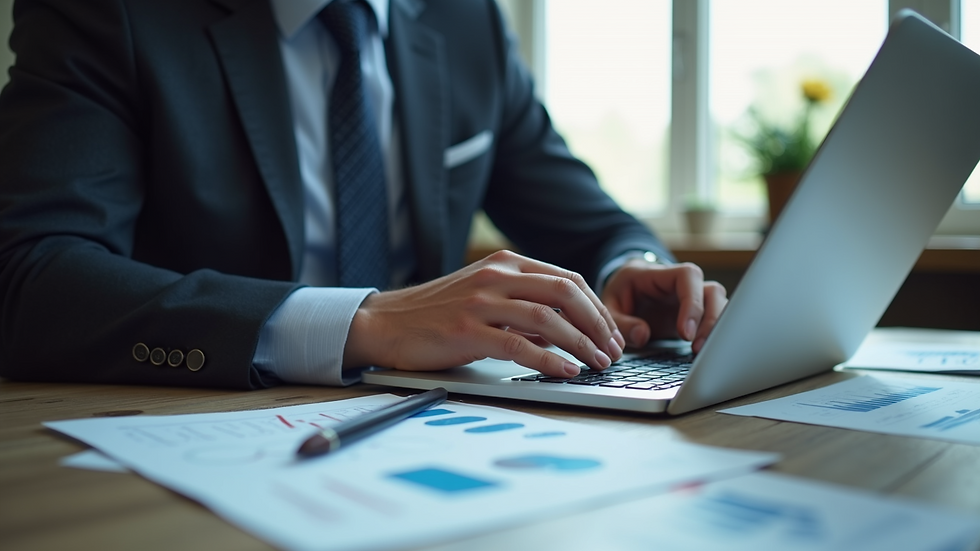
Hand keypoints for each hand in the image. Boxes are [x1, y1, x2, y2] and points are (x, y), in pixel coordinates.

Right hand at [343, 250, 625, 376]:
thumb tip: (566, 330)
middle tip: (613, 350)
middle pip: (565, 292)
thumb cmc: (436, 314)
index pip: (567, 279)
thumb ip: (523, 308)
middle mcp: (496, 275)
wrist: (385, 323)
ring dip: (581, 343)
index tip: (611, 334)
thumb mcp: (484, 298)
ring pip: (547, 317)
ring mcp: (481, 301)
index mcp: (505, 263)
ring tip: (597, 363)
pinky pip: (519, 345)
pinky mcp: (467, 330)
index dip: (597, 308)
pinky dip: (549, 359)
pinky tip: (566, 371)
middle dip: (597, 323)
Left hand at [601, 260, 726, 352]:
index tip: (685, 332)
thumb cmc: (620, 294)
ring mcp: (692, 299)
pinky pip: (715, 320)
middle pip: (712, 291)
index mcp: (658, 274)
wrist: (626, 291)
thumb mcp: (609, 307)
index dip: (692, 302)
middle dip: (710, 319)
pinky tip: (702, 351)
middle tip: (696, 346)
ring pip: (719, 305)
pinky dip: (713, 334)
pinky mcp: (696, 315)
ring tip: (699, 351)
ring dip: (715, 328)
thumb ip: (621, 322)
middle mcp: (681, 285)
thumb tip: (642, 336)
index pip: (688, 276)